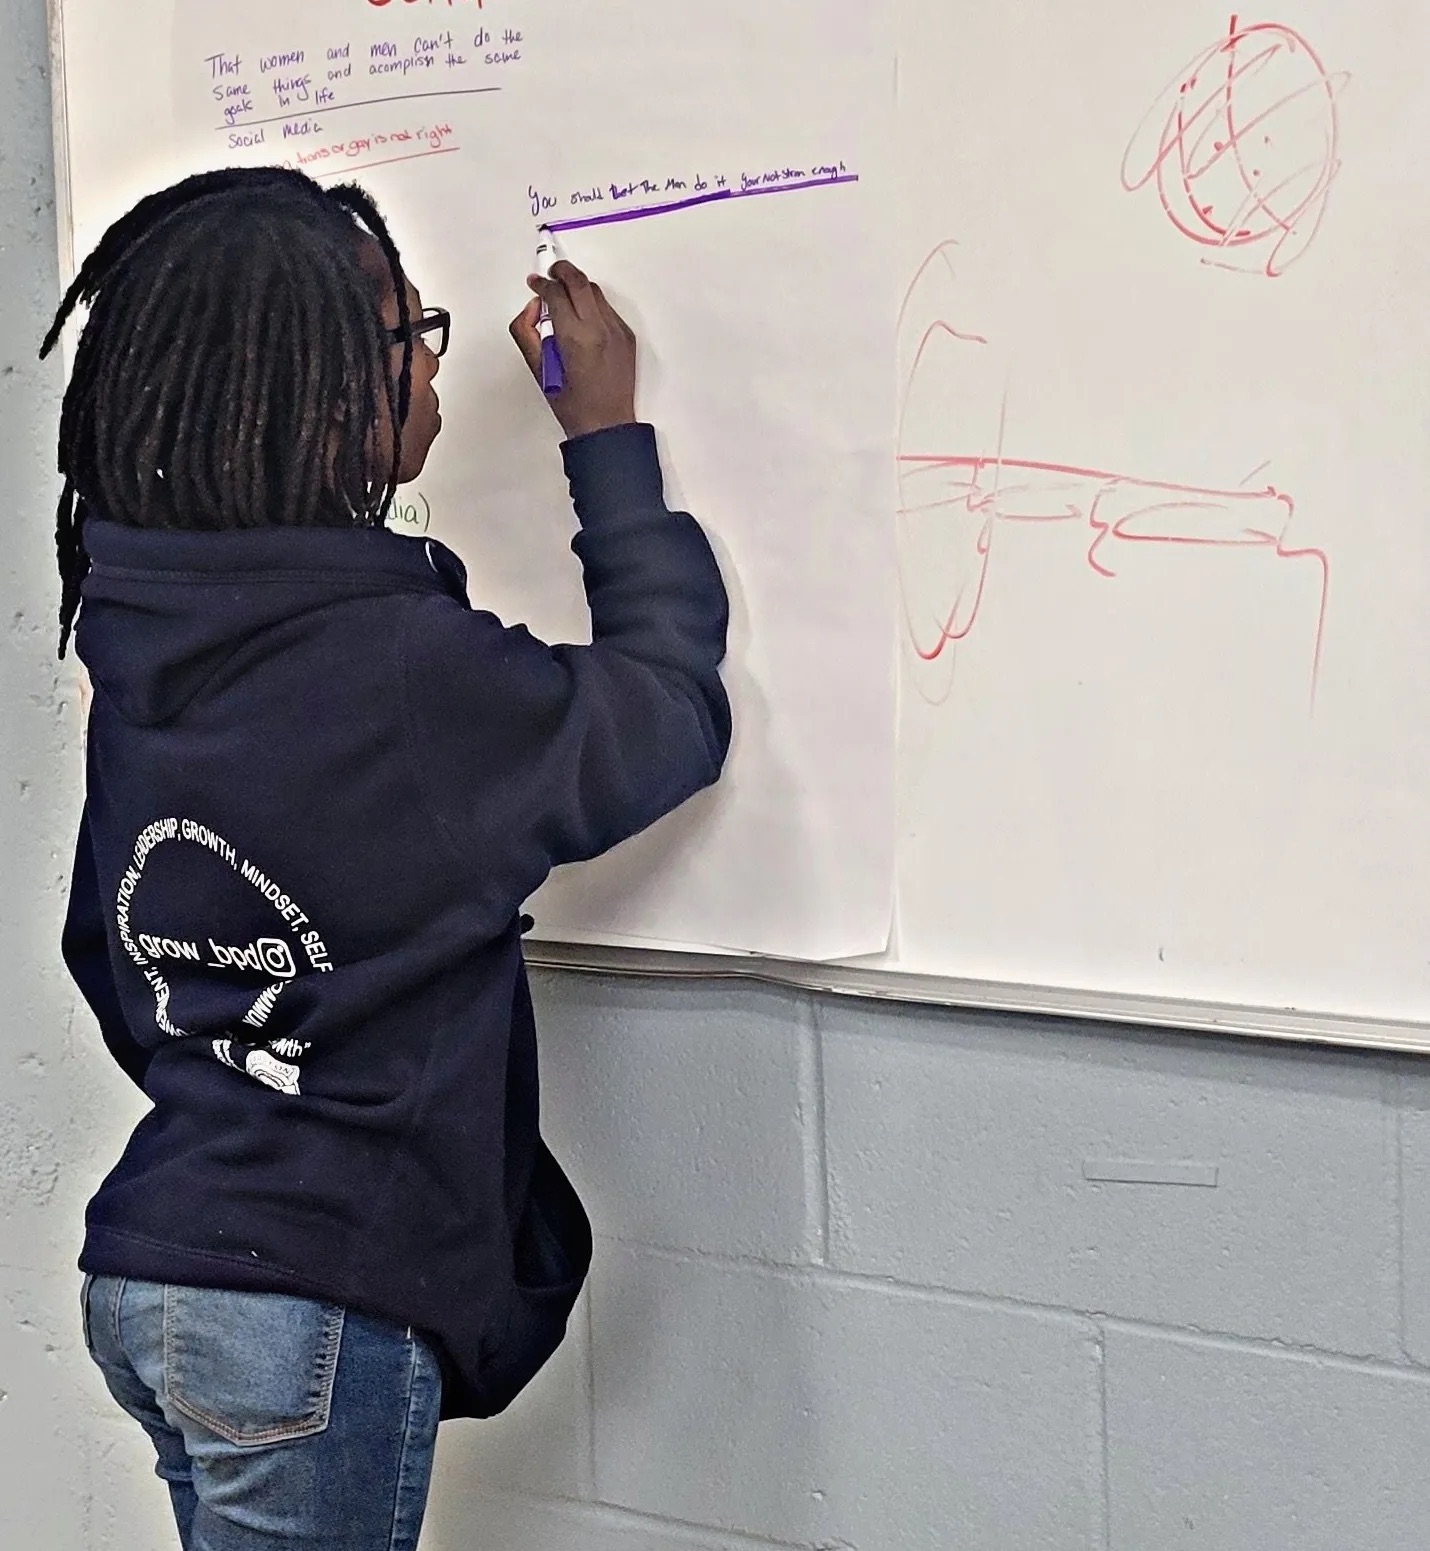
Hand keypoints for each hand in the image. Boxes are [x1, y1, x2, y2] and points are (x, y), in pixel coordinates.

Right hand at [510, 259, 637, 438]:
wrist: (606, 424)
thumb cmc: (573, 405)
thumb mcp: (538, 370)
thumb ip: (527, 332)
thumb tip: (534, 308)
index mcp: (575, 338)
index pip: (556, 294)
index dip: (542, 285)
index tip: (535, 283)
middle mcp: (600, 330)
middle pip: (579, 282)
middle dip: (562, 271)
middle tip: (550, 273)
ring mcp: (617, 332)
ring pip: (596, 293)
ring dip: (578, 288)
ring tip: (565, 297)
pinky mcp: (627, 337)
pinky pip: (608, 310)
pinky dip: (593, 307)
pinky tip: (583, 320)